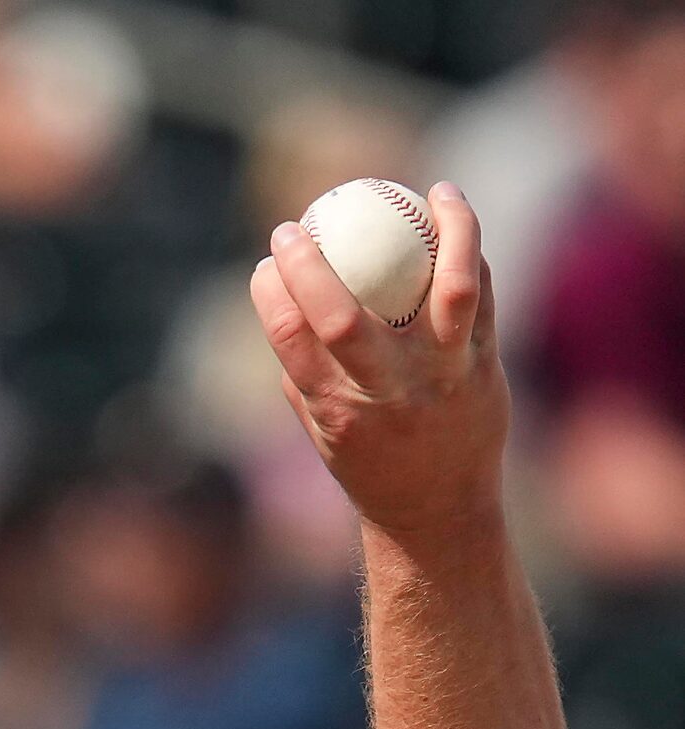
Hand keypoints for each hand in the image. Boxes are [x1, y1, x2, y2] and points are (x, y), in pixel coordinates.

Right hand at [252, 181, 508, 539]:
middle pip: (344, 320)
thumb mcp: (323, 431)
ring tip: (433, 193)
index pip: (291, 341)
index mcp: (337, 411)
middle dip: (312, 267)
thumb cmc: (370, 464)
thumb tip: (285, 304)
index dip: (273, 293)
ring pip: (449, 292)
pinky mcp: (486, 367)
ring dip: (445, 234)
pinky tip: (457, 220)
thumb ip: (304, 373)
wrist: (440, 511)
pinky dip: (470, 253)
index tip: (267, 261)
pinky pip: (481, 297)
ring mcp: (444, 379)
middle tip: (298, 225)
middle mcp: (389, 394)